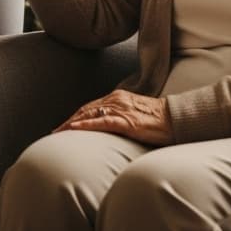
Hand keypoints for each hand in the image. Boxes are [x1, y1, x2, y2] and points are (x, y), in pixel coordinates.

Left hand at [54, 90, 173, 145]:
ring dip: (72, 123)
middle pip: (86, 110)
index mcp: (118, 98)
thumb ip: (120, 118)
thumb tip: (108, 127)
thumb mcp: (134, 116)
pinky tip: (75, 129)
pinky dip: (86, 124)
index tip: (63, 126)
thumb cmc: (157, 120)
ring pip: (90, 114)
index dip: (75, 116)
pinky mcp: (127, 121)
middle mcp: (117, 100)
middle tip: (55, 132)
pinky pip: (102, 122)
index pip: (90, 107)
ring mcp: (121, 109)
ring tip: (58, 133)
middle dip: (69, 121)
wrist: (175, 118)